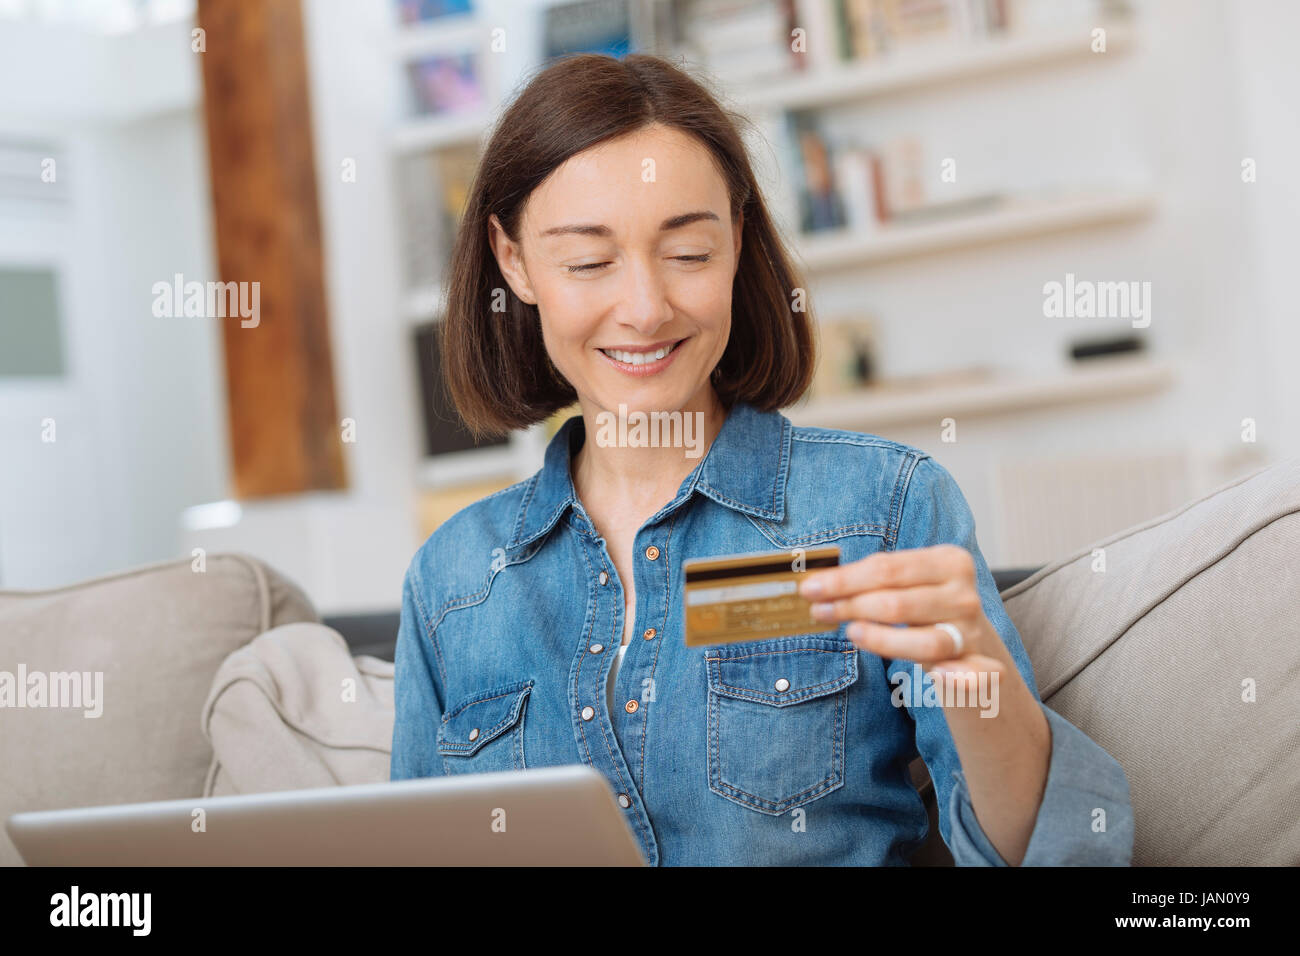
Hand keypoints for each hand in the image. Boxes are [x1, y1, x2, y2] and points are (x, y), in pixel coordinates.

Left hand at [797, 545, 1006, 679]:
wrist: (969, 639)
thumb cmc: (923, 605)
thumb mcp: (906, 582)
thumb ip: (872, 579)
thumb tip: (818, 583)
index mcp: (949, 561)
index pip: (887, 568)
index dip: (844, 580)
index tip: (810, 588)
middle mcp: (964, 594)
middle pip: (899, 603)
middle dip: (852, 607)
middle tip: (819, 612)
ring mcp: (972, 632)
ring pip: (926, 641)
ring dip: (883, 640)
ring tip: (851, 634)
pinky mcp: (979, 667)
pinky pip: (975, 675)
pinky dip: (961, 677)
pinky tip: (939, 675)